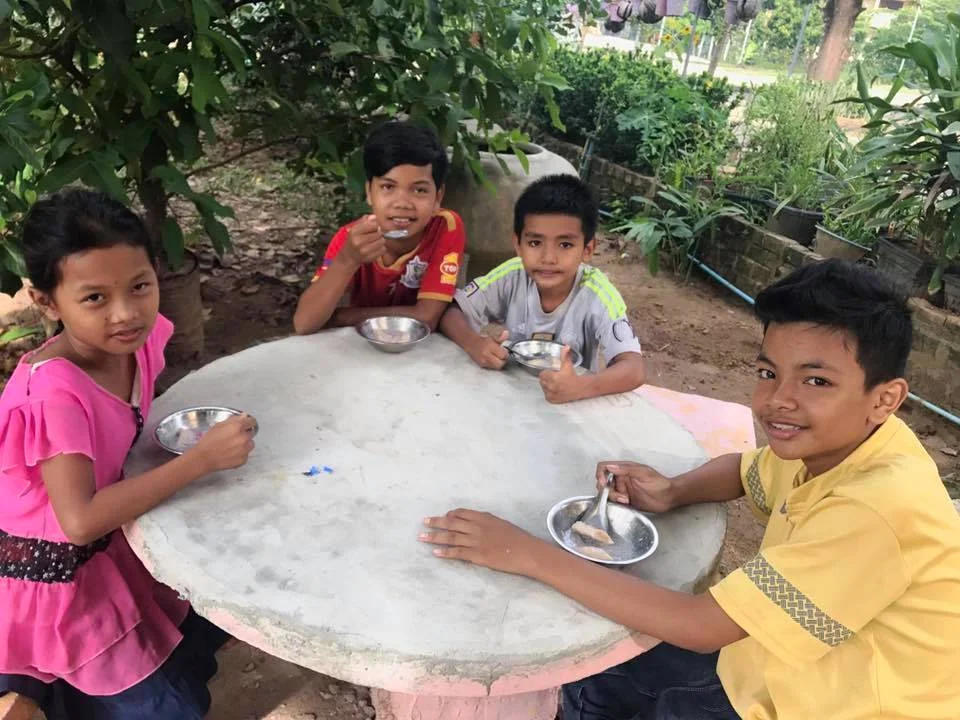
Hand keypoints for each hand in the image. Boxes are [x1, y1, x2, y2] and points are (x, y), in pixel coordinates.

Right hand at [191, 414, 256, 473]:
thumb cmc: (208, 442)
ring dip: (245, 443)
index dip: (248, 422)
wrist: (204, 458)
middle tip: (234, 436)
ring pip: (250, 444)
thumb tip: (243, 416)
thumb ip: (233, 420)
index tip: (246, 423)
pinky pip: (246, 454)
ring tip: (233, 445)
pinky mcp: (243, 459)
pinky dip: (241, 453)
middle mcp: (243, 438)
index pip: (251, 421)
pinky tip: (232, 453)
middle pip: (251, 432)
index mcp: (237, 427)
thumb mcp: (218, 425)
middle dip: (244, 433)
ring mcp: (244, 450)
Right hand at [341, 215, 385, 266]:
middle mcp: (358, 241)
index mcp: (354, 232)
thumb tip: (374, 216)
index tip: (373, 228)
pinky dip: (382, 248)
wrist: (348, 257)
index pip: (373, 225)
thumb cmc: (353, 240)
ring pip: (382, 241)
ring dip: (381, 241)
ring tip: (375, 242)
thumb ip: (364, 221)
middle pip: (378, 233)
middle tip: (375, 236)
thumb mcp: (355, 229)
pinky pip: (383, 250)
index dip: (375, 226)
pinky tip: (376, 248)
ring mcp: (364, 251)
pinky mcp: (369, 258)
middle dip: (379, 234)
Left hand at [419, 508, 544, 575]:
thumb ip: (486, 522)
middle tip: (424, 522)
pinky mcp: (477, 555)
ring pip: (450, 537)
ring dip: (434, 537)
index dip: (449, 514)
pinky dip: (445, 552)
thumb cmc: (517, 538)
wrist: (526, 551)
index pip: (461, 513)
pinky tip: (435, 552)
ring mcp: (475, 541)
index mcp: (483, 517)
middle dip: (436, 522)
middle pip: (451, 523)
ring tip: (422, 537)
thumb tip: (475, 523)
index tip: (442, 516)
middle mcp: (477, 527)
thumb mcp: (501, 523)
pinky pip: (457, 553)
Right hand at [468, 330, 508, 369]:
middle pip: (501, 363)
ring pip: (497, 367)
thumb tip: (507, 333)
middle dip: (503, 360)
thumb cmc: (483, 340)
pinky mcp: (481, 365)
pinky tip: (493, 359)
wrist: (470, 344)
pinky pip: (492, 367)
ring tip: (497, 357)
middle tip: (503, 356)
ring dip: (499, 363)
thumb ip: (501, 337)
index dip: (506, 353)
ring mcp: (483, 361)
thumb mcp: (492, 336)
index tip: (505, 351)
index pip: (503, 355)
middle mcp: (486, 355)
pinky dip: (494, 364)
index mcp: (489, 346)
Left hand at [539, 346, 582, 403]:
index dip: (546, 373)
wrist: (580, 388)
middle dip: (546, 379)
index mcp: (553, 378)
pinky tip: (556, 390)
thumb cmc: (573, 376)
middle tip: (553, 378)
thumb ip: (565, 355)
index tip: (551, 372)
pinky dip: (549, 393)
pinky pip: (547, 396)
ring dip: (547, 386)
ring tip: (555, 384)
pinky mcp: (553, 400)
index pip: (542, 374)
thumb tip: (566, 346)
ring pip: (543, 388)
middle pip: (542, 381)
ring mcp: (552, 394)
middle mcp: (551, 387)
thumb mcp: (568, 365)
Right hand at [596, 462, 675, 512]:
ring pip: (607, 493)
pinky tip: (625, 503)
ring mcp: (622, 490)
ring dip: (613, 497)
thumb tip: (610, 467)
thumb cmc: (659, 482)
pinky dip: (615, 504)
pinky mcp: (624, 501)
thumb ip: (626, 469)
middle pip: (603, 482)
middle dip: (607, 490)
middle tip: (620, 496)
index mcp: (623, 469)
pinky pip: (613, 502)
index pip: (604, 467)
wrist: (669, 497)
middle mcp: (620, 479)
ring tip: (625, 500)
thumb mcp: (643, 473)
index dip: (600, 474)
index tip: (603, 483)